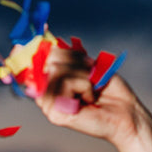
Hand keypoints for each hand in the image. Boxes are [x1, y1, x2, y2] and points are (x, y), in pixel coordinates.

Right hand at [35, 51, 151, 150]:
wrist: (126, 112)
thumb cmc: (108, 89)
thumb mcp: (86, 65)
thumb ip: (65, 57)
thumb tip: (47, 45)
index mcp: (50, 81)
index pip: (29, 63)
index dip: (25, 50)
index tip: (29, 37)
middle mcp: (45, 93)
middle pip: (46, 59)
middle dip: (72, 60)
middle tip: (88, 74)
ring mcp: (48, 105)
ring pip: (55, 70)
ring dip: (81, 75)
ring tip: (90, 90)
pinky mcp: (55, 114)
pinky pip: (65, 83)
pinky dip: (84, 86)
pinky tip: (88, 100)